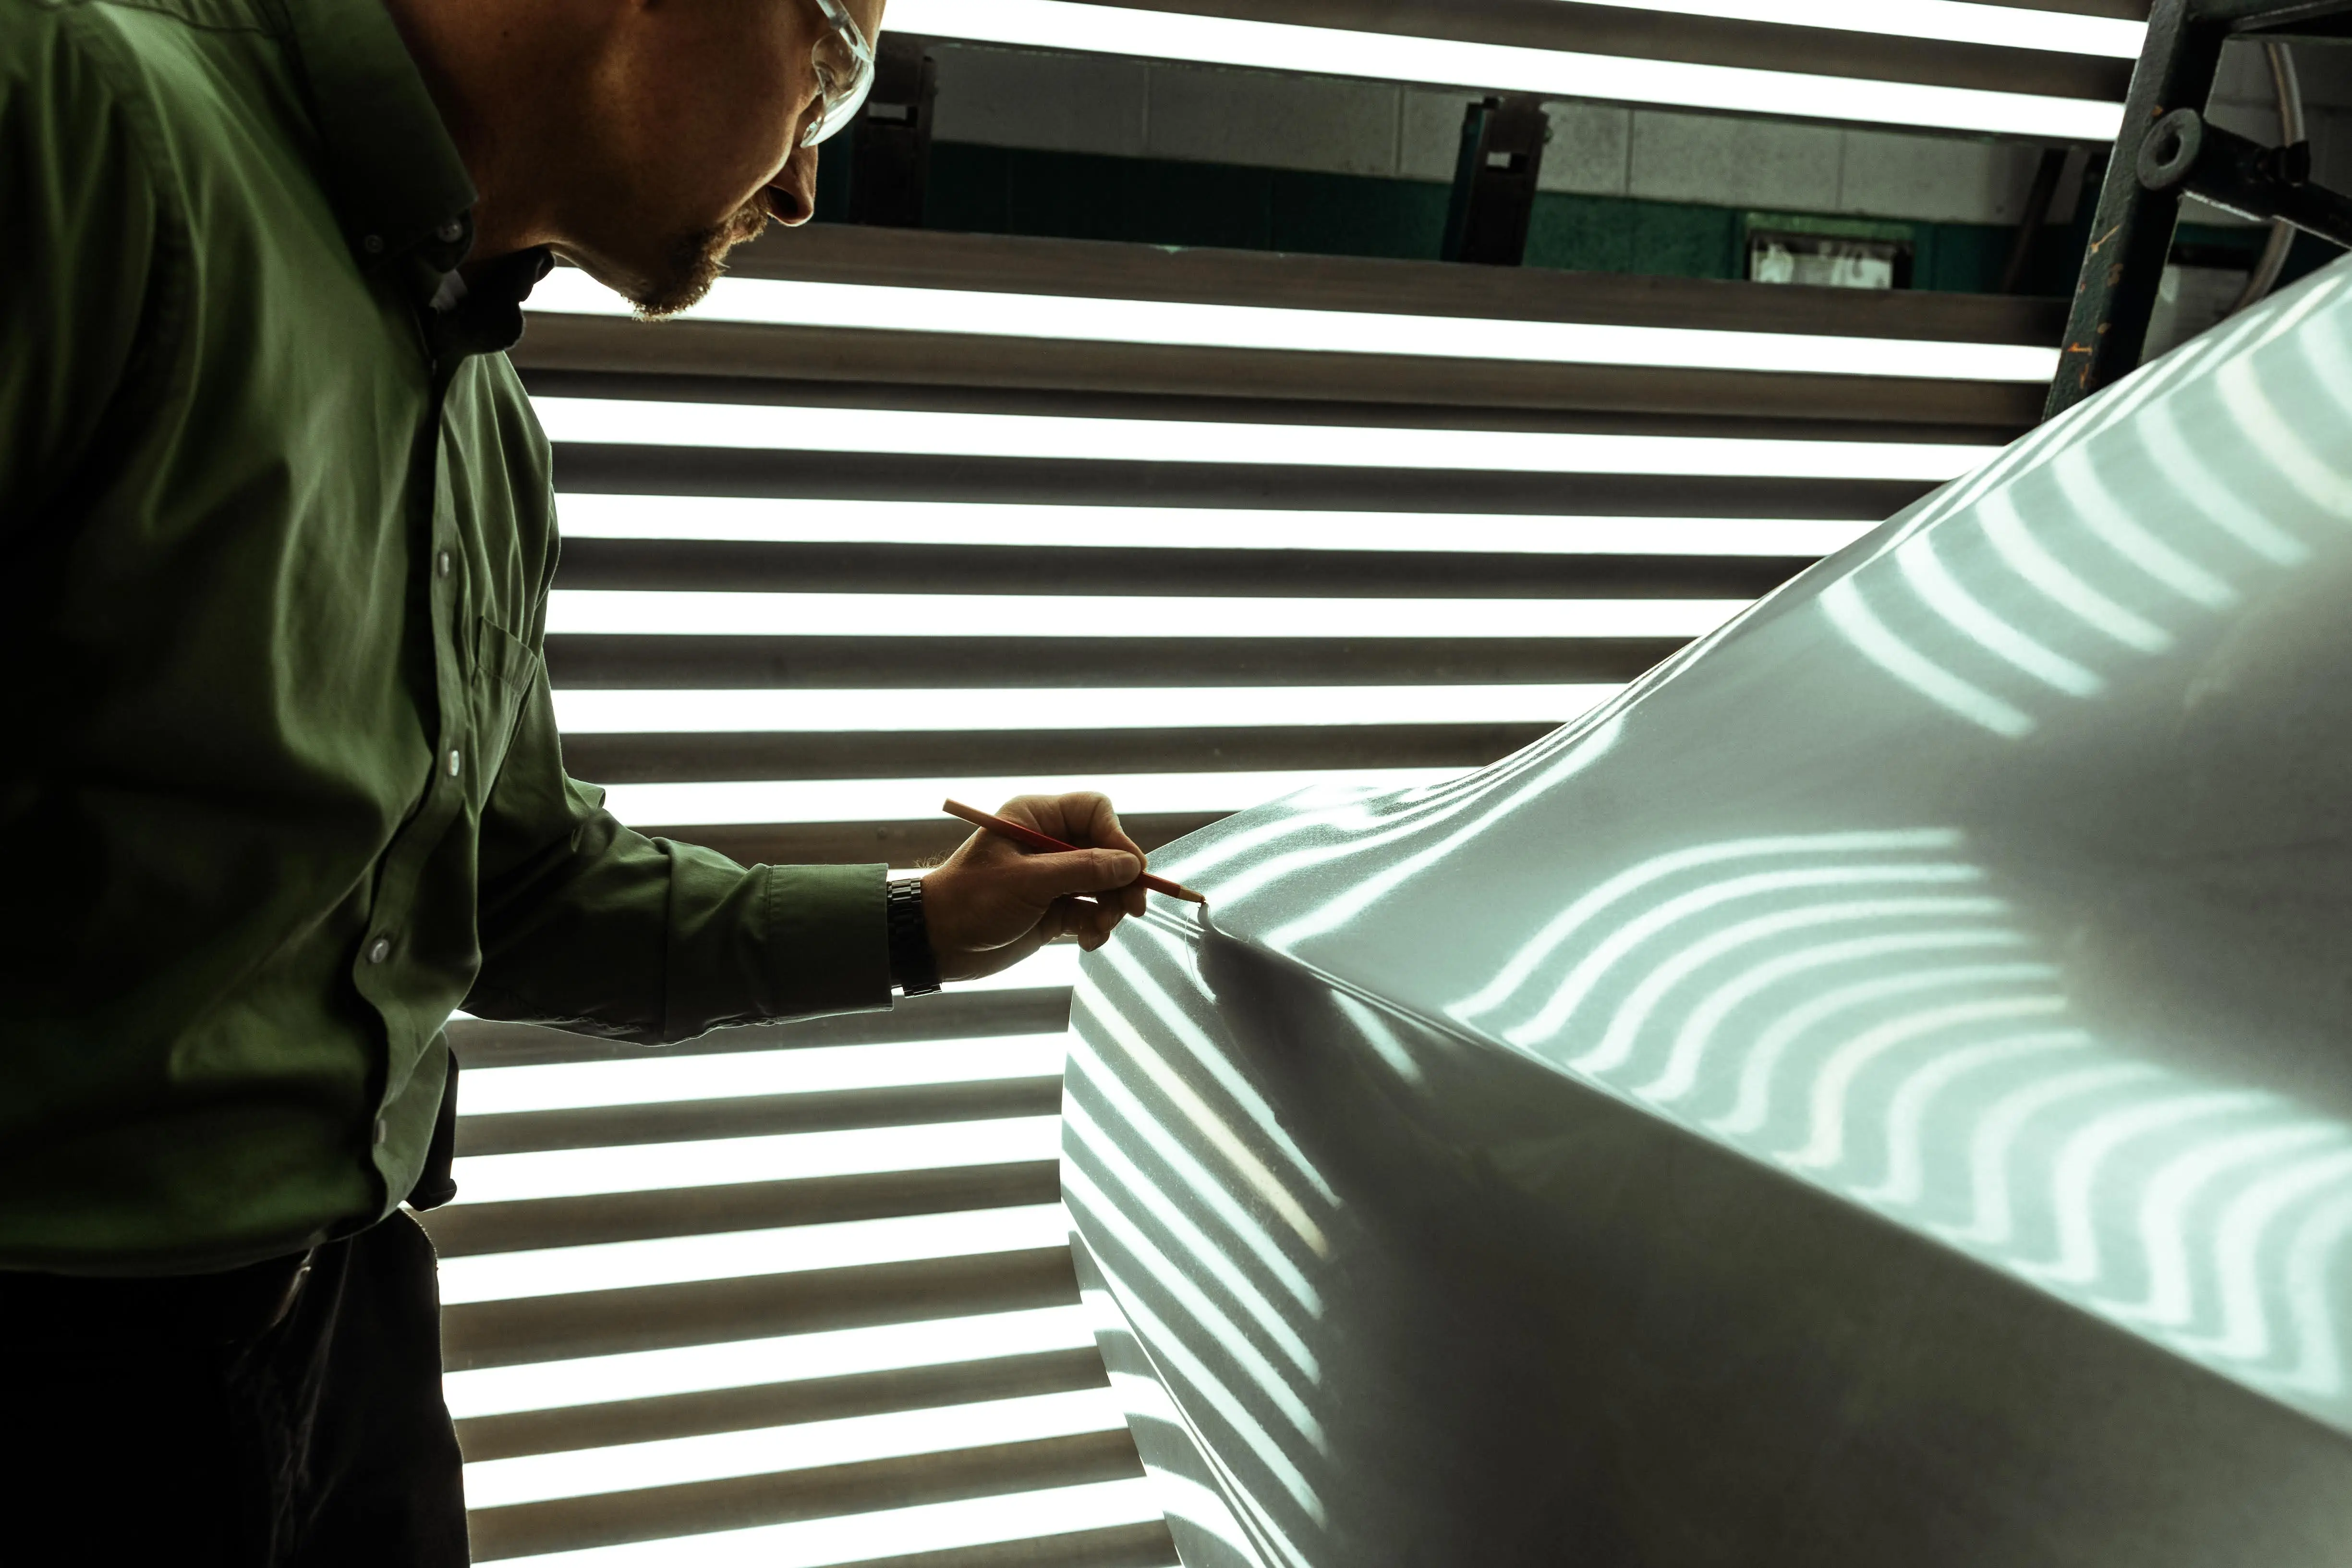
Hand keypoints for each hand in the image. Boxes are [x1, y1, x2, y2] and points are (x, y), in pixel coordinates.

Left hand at [920, 793, 1151, 982]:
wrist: (937, 943)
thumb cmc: (972, 901)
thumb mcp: (1029, 881)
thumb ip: (1083, 870)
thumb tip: (1132, 866)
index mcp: (1036, 817)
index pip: (1094, 811)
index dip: (1117, 837)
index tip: (1130, 870)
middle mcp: (1049, 842)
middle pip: (1106, 850)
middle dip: (1120, 881)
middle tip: (1132, 909)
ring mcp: (1053, 877)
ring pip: (1104, 885)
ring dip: (1110, 908)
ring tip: (1100, 930)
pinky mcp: (1053, 909)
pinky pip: (1090, 911)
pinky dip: (1096, 926)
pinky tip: (1087, 942)